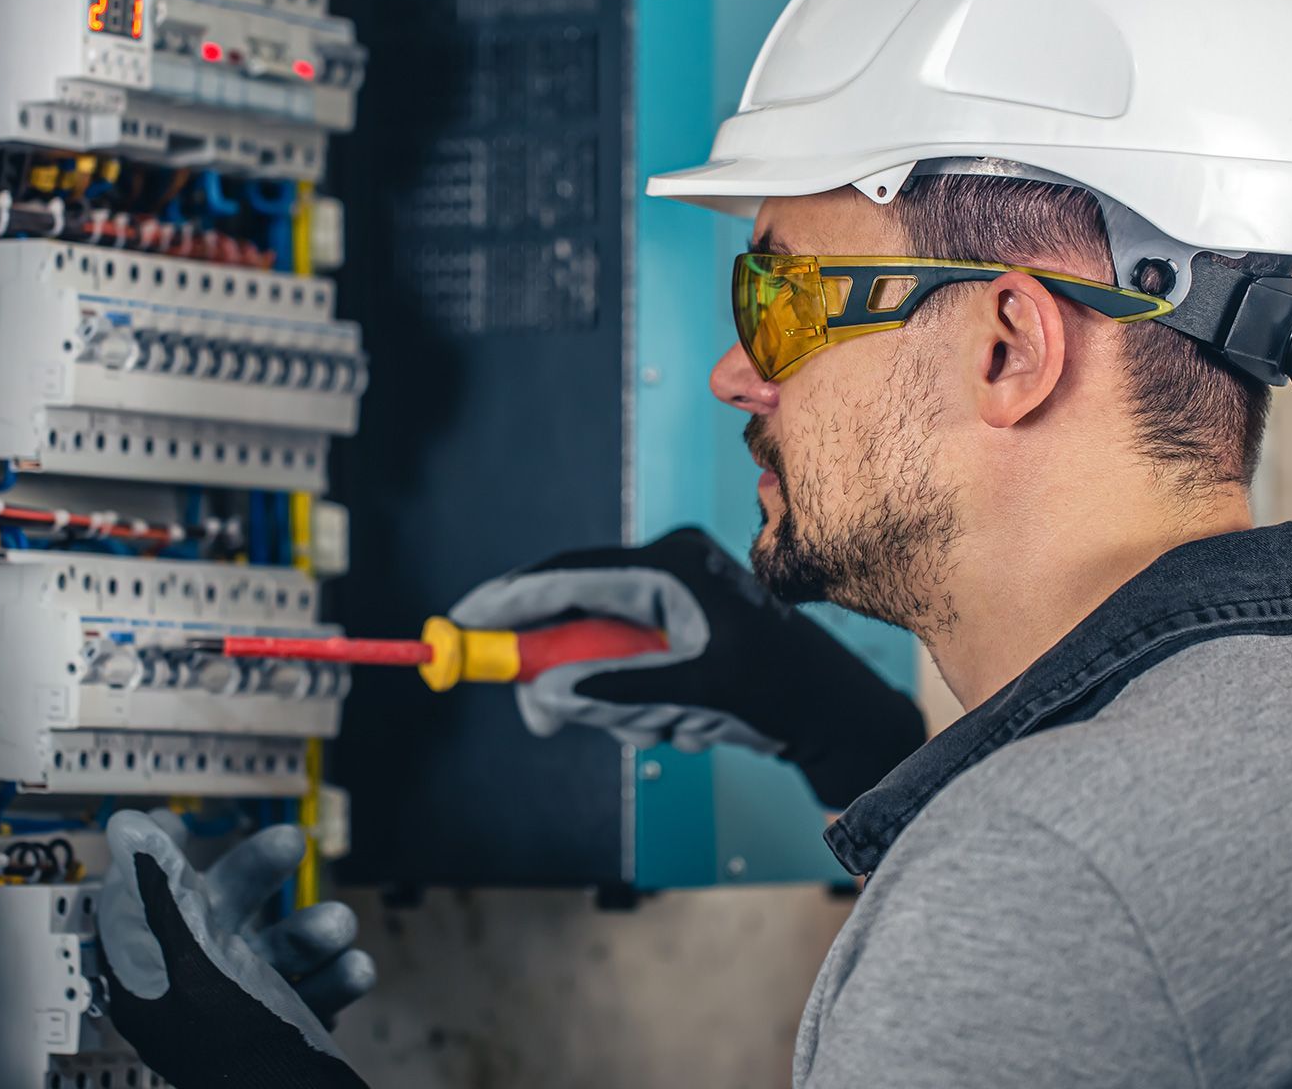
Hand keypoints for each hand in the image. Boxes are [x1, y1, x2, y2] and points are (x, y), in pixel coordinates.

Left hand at [98, 810, 373, 1087]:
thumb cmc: (228, 1041)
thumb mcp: (190, 958)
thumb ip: (164, 891)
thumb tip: (129, 827)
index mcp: (156, 970)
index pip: (147, 899)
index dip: (161, 859)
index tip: (179, 823)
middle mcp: (196, 984)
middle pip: (221, 907)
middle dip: (261, 871)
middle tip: (291, 842)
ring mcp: (243, 1004)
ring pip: (277, 946)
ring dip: (315, 930)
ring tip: (341, 926)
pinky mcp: (284, 1025)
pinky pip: (312, 987)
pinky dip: (336, 977)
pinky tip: (354, 971)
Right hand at [449, 527, 925, 808]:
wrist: (830, 710)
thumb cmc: (778, 690)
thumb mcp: (696, 692)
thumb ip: (616, 688)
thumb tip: (547, 693)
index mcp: (669, 566)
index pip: (569, 575)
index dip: (510, 600)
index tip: (462, 625)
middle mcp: (662, 571)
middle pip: (574, 617)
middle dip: (567, 675)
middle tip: (546, 721)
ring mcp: (666, 600)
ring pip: (595, 654)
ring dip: (617, 703)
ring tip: (670, 725)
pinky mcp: (670, 630)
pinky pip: (620, 667)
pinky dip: (635, 704)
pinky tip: (682, 722)